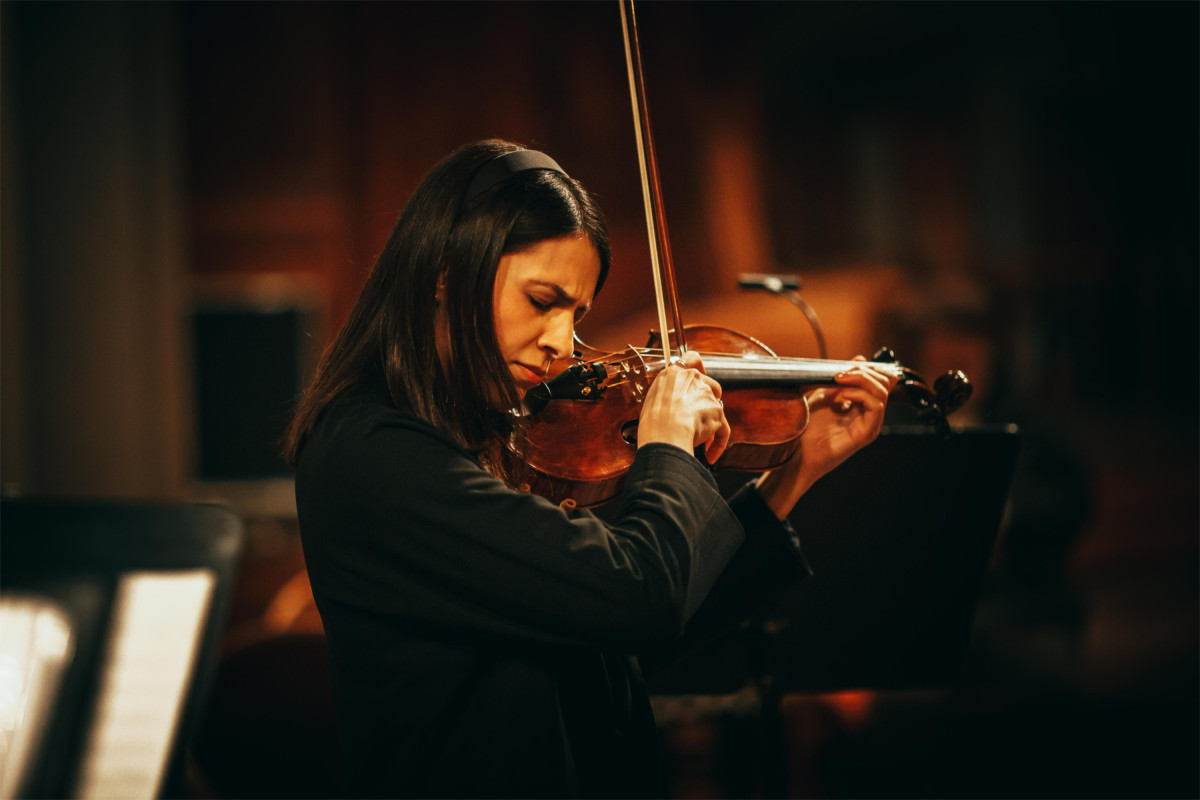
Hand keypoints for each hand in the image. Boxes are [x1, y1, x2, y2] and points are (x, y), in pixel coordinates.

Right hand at [636, 350, 730, 463]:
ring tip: (700, 441)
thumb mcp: (652, 400)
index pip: (692, 359)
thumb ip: (666, 396)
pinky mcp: (717, 411)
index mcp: (674, 374)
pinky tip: (710, 454)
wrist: (664, 432)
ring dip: (711, 424)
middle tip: (698, 418)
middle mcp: (693, 379)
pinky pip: (722, 429)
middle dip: (708, 402)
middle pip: (710, 386)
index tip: (701, 375)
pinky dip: (718, 442)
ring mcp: (706, 394)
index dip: (699, 367)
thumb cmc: (652, 422)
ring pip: (716, 409)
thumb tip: (669, 406)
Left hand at [756, 357, 896, 519]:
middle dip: (864, 371)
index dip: (867, 368)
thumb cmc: (807, 428)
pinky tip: (842, 395)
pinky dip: (860, 394)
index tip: (845, 366)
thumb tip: (860, 358)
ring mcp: (870, 425)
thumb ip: (841, 379)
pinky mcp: (866, 434)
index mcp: (862, 405)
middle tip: (841, 372)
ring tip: (840, 380)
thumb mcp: (824, 394)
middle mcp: (870, 415)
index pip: (881, 380)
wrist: (796, 452)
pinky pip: (875, 406)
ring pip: (882, 392)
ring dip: (861, 380)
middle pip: (885, 383)